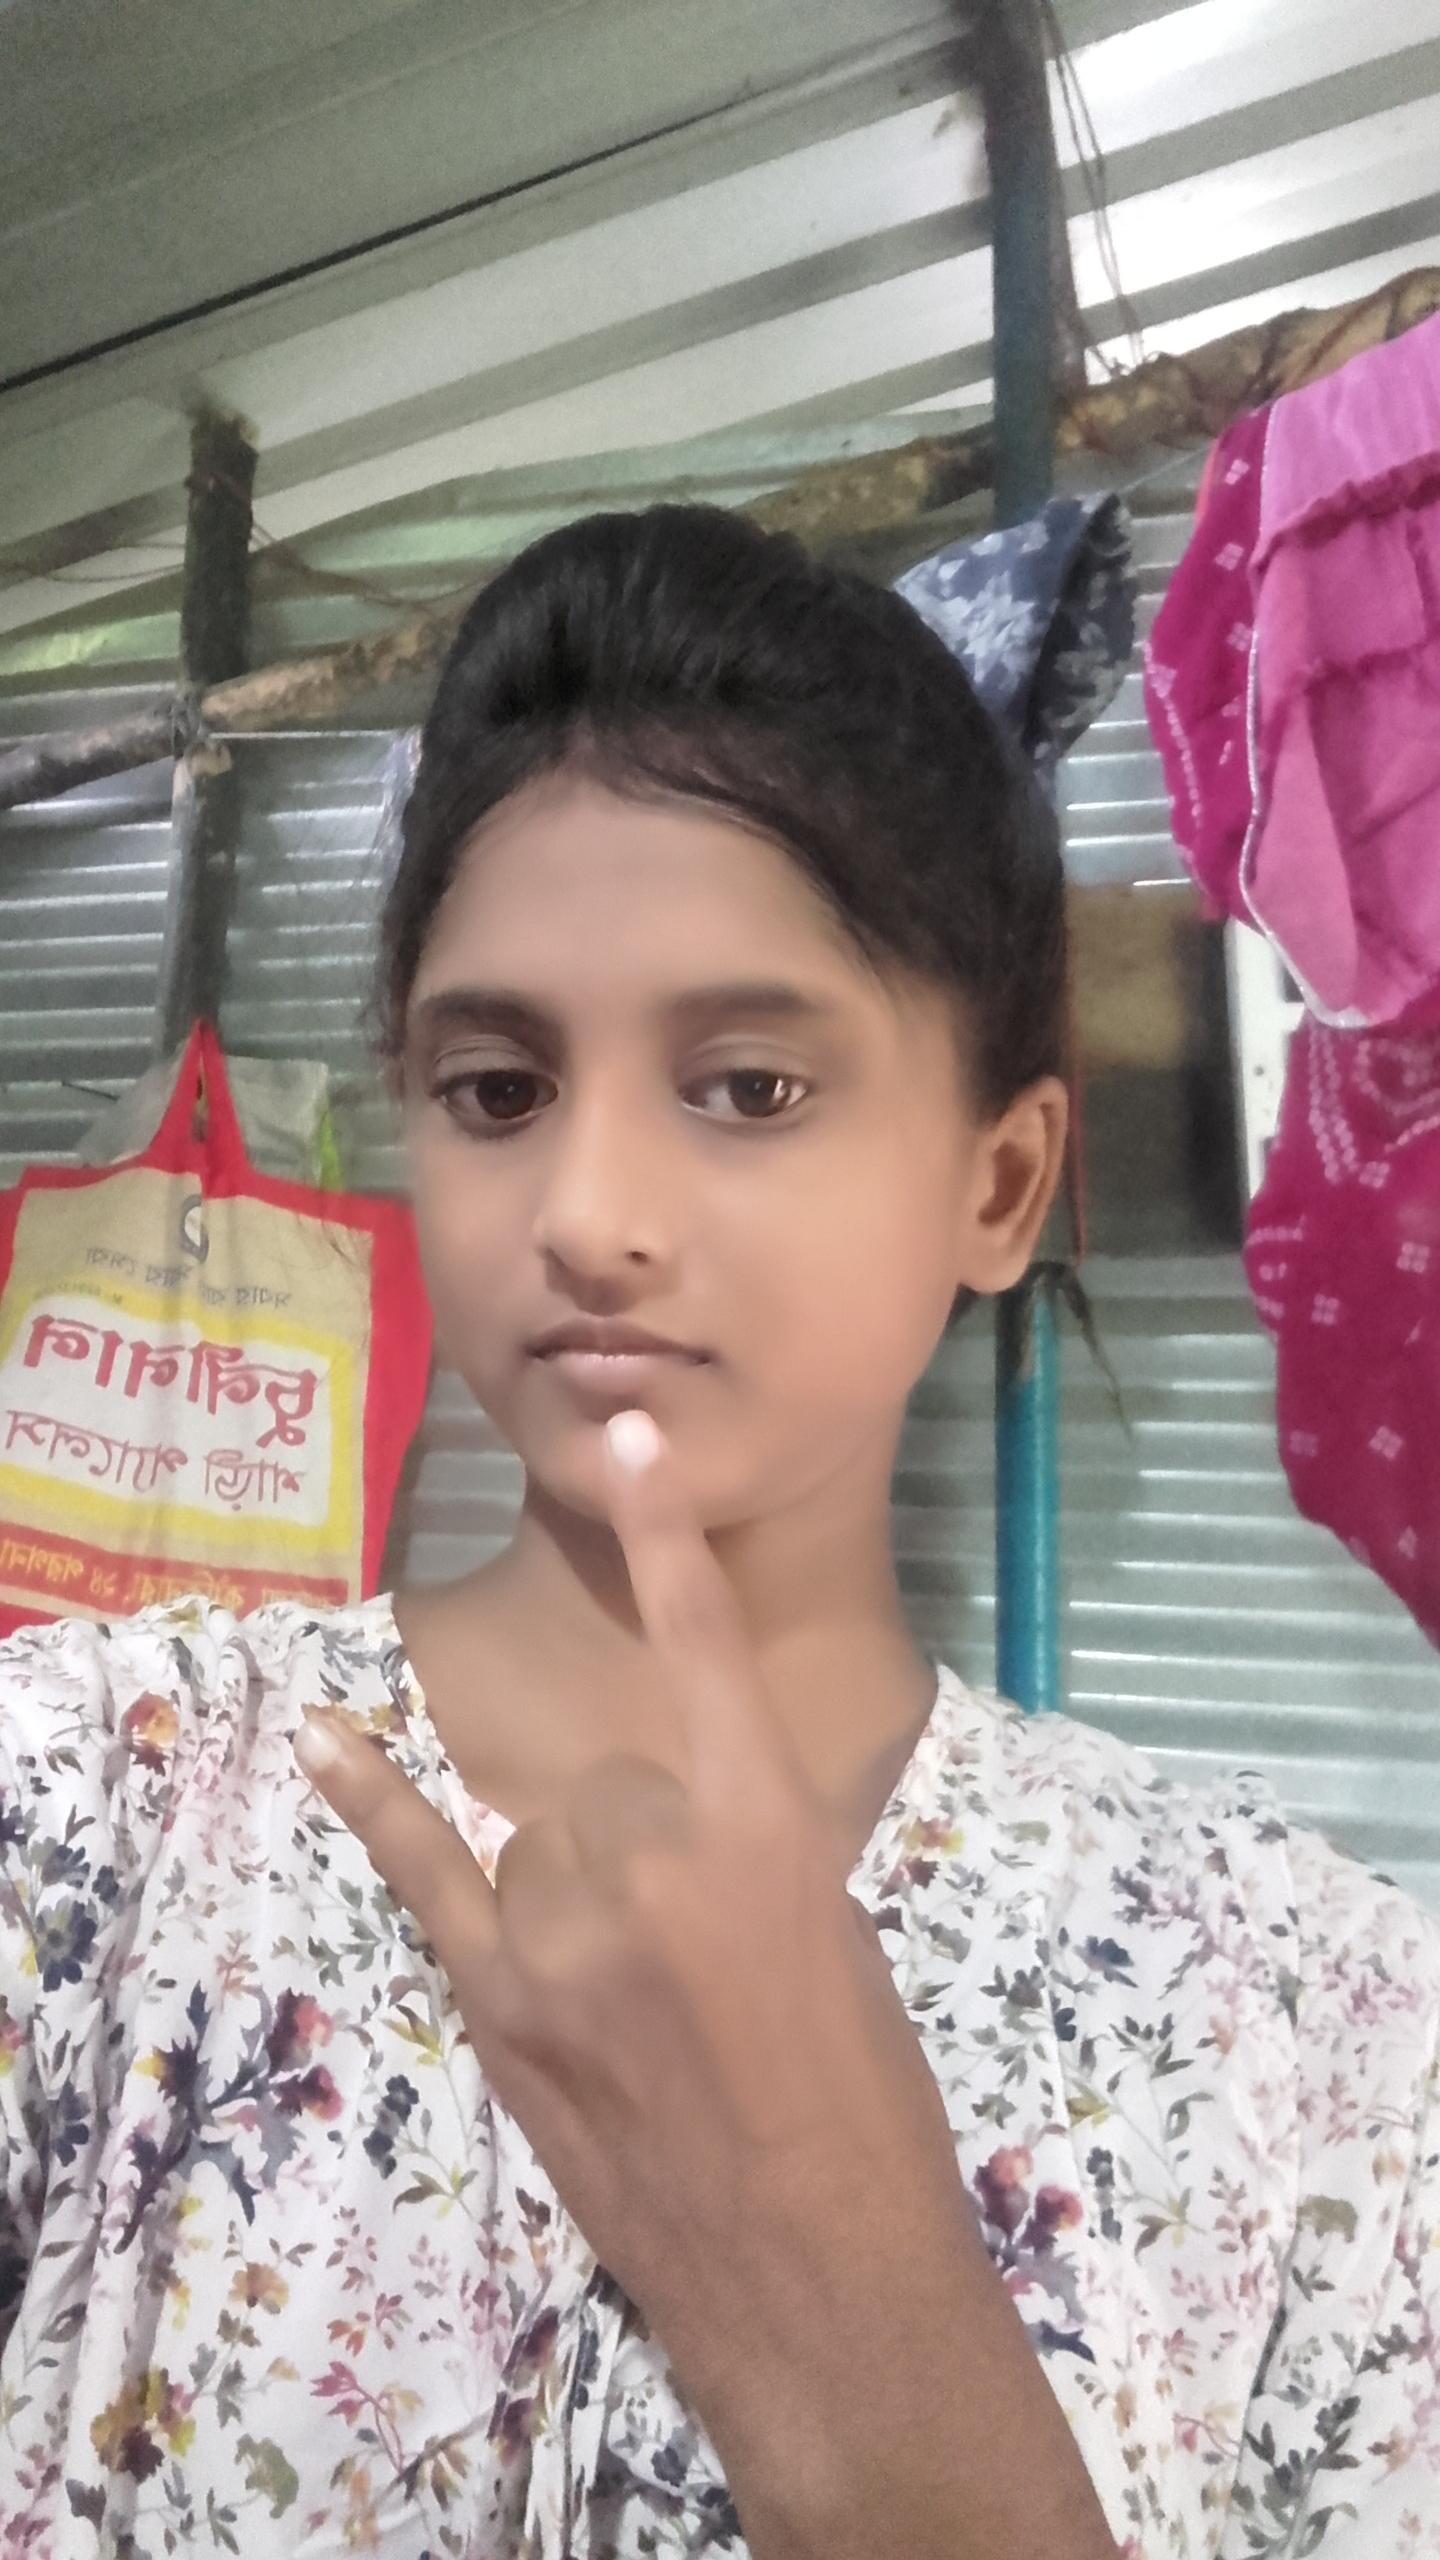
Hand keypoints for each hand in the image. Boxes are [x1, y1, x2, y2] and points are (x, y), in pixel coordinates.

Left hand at [295, 1411, 1121, 2559]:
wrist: (822, 2275)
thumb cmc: (868, 2111)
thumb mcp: (837, 1943)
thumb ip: (746, 1855)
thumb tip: (682, 1831)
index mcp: (764, 1830)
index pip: (702, 1649)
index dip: (666, 1534)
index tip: (627, 1432)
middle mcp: (651, 1859)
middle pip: (610, 1783)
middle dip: (649, 1850)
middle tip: (703, 1966)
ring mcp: (562, 1933)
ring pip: (546, 1844)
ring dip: (585, 1897)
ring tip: (642, 2007)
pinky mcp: (502, 2004)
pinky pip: (431, 1876)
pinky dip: (379, 1805)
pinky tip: (330, 1742)